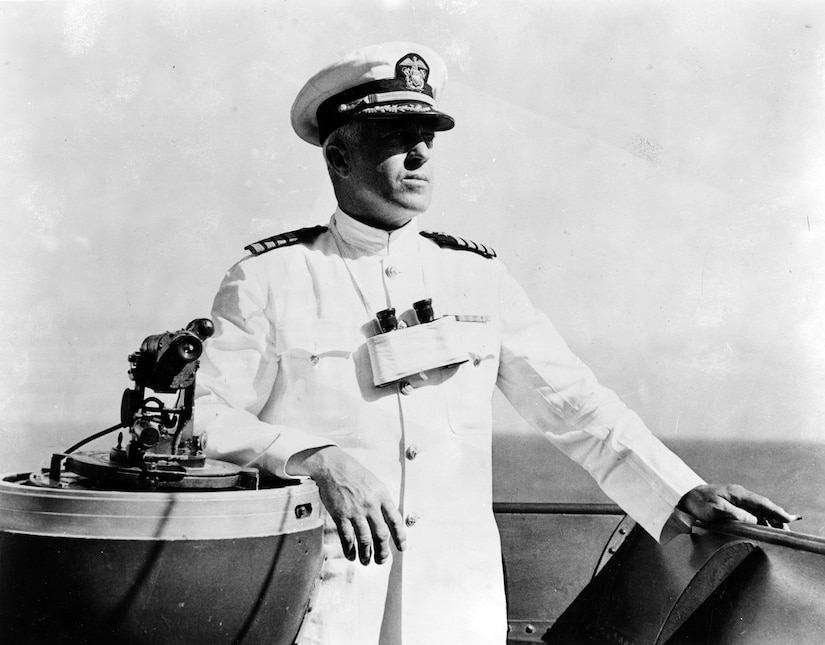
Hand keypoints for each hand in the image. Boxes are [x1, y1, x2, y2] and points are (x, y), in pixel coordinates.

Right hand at [288, 446, 406, 564]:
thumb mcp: (375, 483)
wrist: (332, 467)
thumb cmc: (355, 474)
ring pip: (365, 540)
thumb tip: (389, 521)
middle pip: (381, 534)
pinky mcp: (340, 515)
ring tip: (367, 561)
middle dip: (383, 551)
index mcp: (382, 496)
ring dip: (367, 554)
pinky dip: (350, 550)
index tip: (402, 547)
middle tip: (382, 560)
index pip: (395, 520)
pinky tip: (352, 556)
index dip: (400, 537)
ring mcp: (355, 511)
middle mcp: (370, 505)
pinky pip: (347, 538)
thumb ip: (382, 501)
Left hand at [677, 484, 799, 526]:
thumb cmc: (697, 504)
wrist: (683, 502)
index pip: (761, 502)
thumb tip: (754, 520)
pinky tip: (764, 529)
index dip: (775, 511)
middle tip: (788, 531)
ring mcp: (736, 501)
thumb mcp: (716, 509)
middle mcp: (739, 496)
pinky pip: (751, 514)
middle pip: (763, 506)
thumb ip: (735, 514)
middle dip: (776, 517)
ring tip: (779, 532)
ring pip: (758, 511)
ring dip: (769, 520)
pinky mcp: (732, 508)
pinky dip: (760, 521)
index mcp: (736, 493)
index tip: (788, 518)